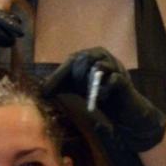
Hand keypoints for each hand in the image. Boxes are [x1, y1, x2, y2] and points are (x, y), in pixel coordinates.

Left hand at [45, 47, 165, 151]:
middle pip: (85, 58)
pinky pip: (112, 80)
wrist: (123, 110)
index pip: (72, 59)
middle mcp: (104, 57)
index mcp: (92, 55)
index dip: (59, 75)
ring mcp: (116, 67)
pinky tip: (102, 98)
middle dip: (78, 76)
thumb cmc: (99, 95)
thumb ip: (61, 84)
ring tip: (93, 94)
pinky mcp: (124, 81)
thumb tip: (40, 88)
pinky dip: (104, 91)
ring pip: (99, 66)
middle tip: (77, 90)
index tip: (47, 90)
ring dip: (92, 83)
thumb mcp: (77, 88)